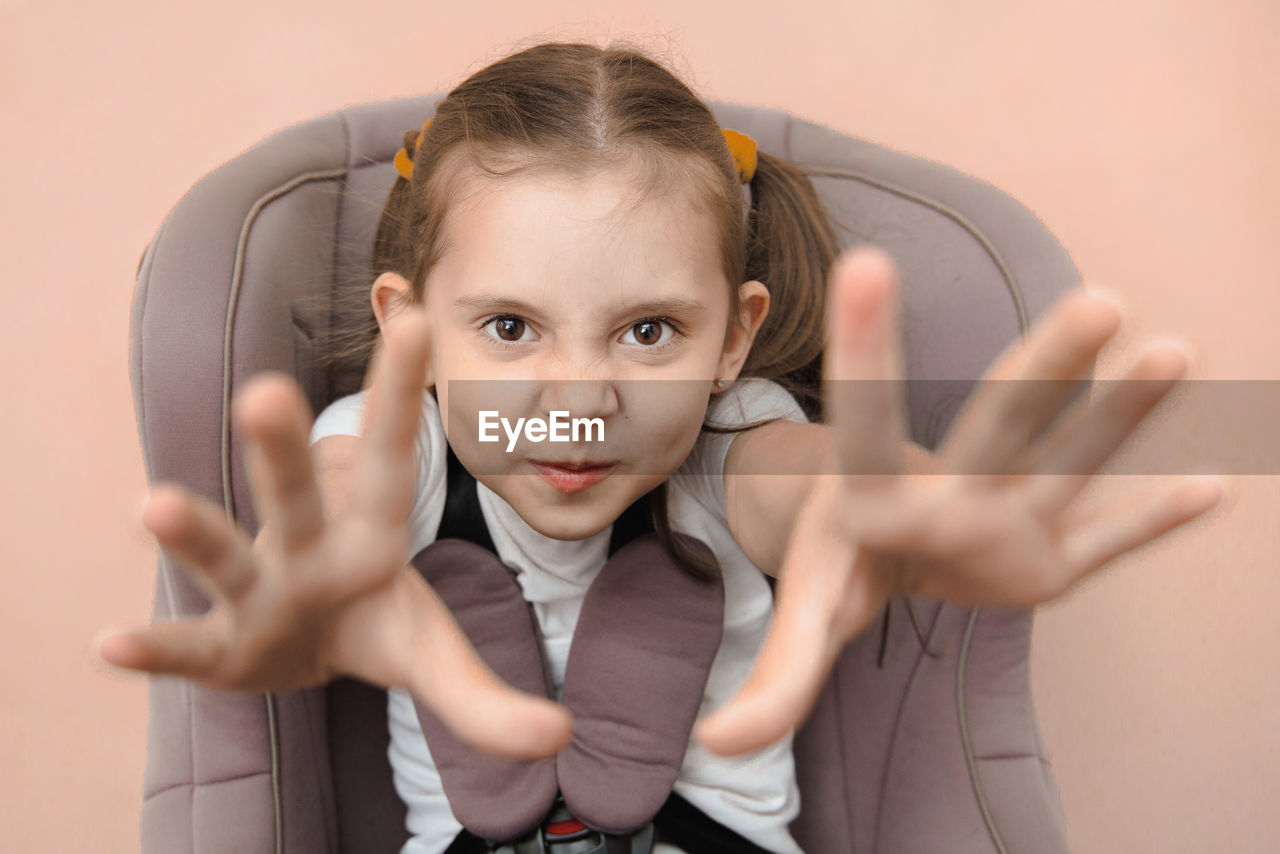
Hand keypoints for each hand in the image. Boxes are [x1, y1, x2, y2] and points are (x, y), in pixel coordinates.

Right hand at [96, 309, 571, 758]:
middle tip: (271, 390)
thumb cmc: (371, 625)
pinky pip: (183, 645)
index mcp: (370, 532)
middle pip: (297, 492)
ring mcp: (257, 591)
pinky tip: (110, 645)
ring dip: (195, 531)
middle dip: (285, 446)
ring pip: (227, 555)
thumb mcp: (435, 658)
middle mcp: (308, 546)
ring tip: (152, 505)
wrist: (304, 658)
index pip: (391, 455)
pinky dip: (152, 646)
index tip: (413, 317)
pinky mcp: (219, 646)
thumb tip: (561, 735)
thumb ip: (489, 699)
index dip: (401, 393)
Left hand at [695, 245, 1228, 754]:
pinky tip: (1207, 492)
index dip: (863, 347)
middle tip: (1101, 304)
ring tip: (1172, 349)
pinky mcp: (1050, 557)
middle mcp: (950, 491)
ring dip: (1120, 415)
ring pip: (1067, 460)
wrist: (889, 548)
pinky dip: (1151, 524)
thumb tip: (716, 743)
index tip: (866, 264)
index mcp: (875, 495)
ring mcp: (1008, 518)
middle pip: (999, 426)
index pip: (862, 418)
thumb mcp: (807, 615)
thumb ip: (773, 681)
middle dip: (1047, 370)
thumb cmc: (845, 563)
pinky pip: (1107, 539)